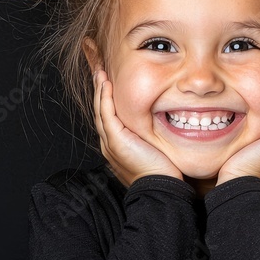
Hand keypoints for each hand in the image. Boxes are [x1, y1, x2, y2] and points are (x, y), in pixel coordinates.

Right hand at [92, 69, 183, 186]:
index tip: (108, 83)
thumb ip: (149, 135)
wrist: (159, 187)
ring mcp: (110, 142)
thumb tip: (158, 121)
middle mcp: (108, 143)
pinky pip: (106, 114)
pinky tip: (105, 84)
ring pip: (100, 110)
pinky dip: (104, 98)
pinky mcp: (115, 140)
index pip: (108, 117)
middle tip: (99, 72)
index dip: (106, 99)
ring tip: (99, 73)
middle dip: (99, 91)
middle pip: (100, 111)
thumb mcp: (153, 148)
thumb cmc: (161, 172)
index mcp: (116, 145)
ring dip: (99, 90)